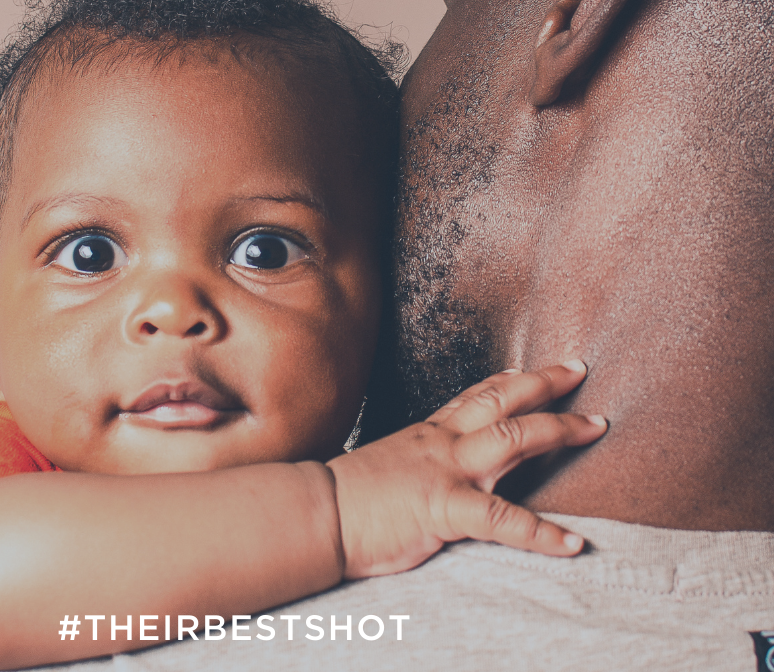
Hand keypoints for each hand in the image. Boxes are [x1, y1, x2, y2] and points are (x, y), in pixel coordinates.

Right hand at [326, 361, 604, 578]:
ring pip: (513, 439)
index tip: (531, 369)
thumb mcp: (385, 463)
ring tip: (596, 427)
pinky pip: (503, 520)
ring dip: (559, 430)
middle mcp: (441, 443)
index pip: (472, 396)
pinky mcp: (445, 509)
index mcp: (426, 433)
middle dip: (545, 383)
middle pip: (502, 401)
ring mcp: (446, 472)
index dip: (506, 380)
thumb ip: (413, 462)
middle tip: (579, 369)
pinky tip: (572, 542)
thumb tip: (421, 472)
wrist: (316, 512)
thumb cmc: (345, 495)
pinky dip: (542, 533)